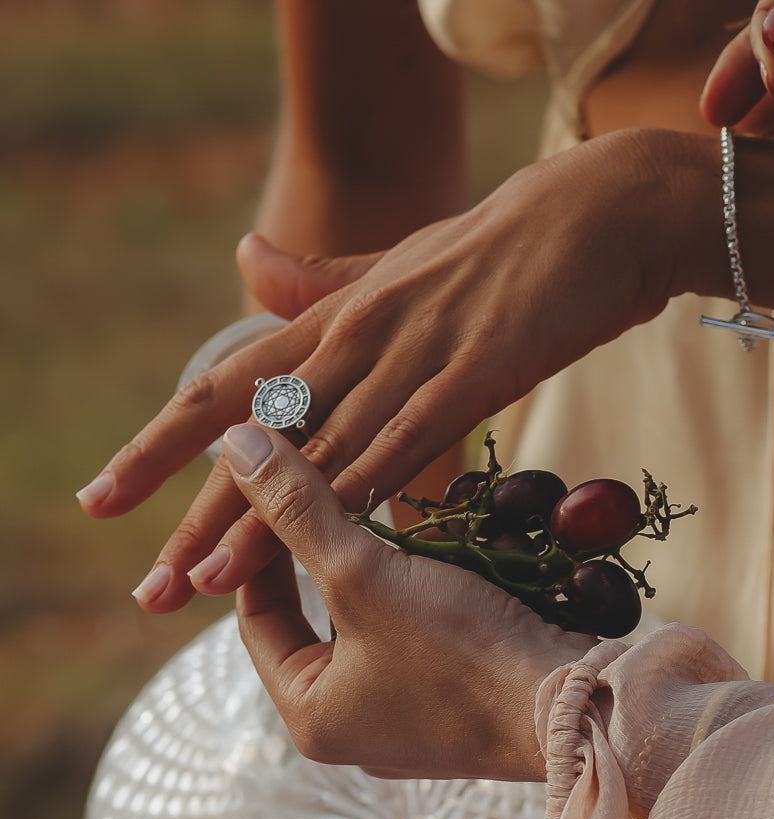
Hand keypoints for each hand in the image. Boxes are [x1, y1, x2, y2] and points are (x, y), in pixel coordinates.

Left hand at [77, 128, 685, 612]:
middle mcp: (358, 332)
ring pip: (323, 452)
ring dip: (263, 525)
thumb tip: (247, 255)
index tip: (107, 498)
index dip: (161, 443)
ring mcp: (415, 350)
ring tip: (201, 584)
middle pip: (258, 435)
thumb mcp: (398, 260)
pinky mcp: (477, 369)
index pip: (228, 385)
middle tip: (148, 585)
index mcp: (337, 310)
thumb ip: (322, 277)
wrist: (599, 212)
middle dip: (197, 512)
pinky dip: (361, 490)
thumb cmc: (500, 245)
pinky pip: (407, 440)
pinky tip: (322, 540)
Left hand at [225, 423, 592, 779]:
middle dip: (325, 555)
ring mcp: (409, 713)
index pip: (257, 618)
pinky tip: (435, 549)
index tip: (275, 496)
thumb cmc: (460, 652)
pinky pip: (415, 628)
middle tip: (328, 497)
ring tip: (383, 515)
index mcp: (312, 715)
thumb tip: (238, 445)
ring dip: (376, 565)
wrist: (577, 705)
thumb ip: (297, 508)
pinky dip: (417, 585)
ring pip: (371, 618)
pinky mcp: (456, 695)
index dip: (259, 551)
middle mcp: (355, 723)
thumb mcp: (363, 574)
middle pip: (315, 617)